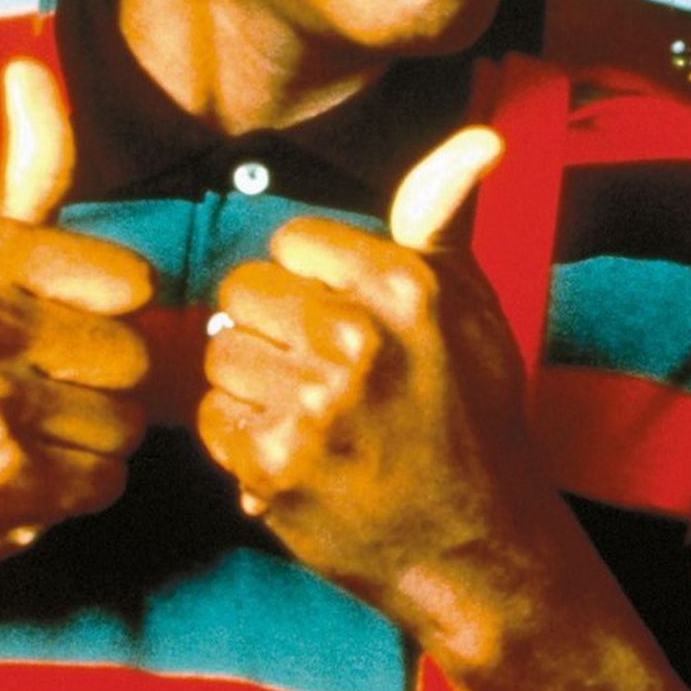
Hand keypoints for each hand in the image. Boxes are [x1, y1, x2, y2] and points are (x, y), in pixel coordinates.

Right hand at [0, 59, 152, 583]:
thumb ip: (25, 170)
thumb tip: (30, 65)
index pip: (133, 284)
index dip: (106, 318)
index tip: (48, 332)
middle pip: (135, 357)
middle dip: (102, 388)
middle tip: (35, 394)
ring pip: (125, 423)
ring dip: (90, 442)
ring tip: (26, 435)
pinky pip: (105, 479)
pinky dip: (75, 491)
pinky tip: (20, 479)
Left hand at [197, 128, 538, 638]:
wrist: (476, 551)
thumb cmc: (471, 421)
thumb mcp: (474, 308)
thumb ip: (442, 219)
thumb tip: (479, 139)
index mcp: (411, 288)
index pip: (291, 242)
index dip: (309, 283)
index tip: (344, 323)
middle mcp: (362, 341)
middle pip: (243, 292)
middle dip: (270, 330)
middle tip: (320, 376)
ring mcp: (316, 408)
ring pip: (219, 354)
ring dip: (251, 386)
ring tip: (308, 416)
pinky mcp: (276, 468)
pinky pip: (212, 418)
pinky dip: (241, 439)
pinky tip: (292, 454)